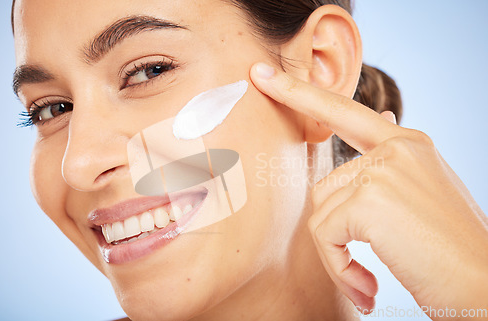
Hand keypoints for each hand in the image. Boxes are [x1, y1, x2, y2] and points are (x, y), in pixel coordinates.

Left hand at [250, 63, 487, 319]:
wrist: (484, 287)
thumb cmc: (450, 249)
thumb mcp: (424, 189)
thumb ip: (393, 158)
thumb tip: (383, 115)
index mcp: (406, 143)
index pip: (342, 110)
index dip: (300, 93)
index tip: (264, 75)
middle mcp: (396, 147)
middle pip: (326, 185)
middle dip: (335, 230)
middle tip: (358, 272)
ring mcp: (383, 169)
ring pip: (322, 212)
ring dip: (338, 253)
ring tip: (368, 281)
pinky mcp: (370, 199)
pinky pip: (325, 235)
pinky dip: (339, 268)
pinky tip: (367, 287)